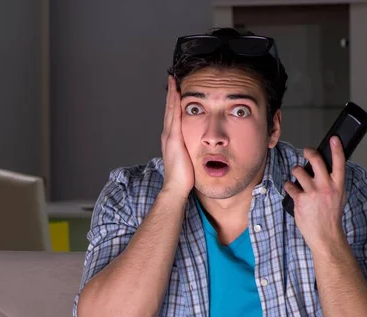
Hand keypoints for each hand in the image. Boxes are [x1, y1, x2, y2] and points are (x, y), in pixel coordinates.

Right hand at [160, 75, 193, 198]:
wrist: (176, 187)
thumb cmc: (183, 178)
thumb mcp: (187, 160)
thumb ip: (190, 151)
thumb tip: (198, 149)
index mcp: (172, 140)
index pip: (172, 118)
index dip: (173, 104)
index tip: (176, 91)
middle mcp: (168, 136)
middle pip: (169, 110)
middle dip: (171, 95)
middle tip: (172, 80)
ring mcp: (170, 136)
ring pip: (171, 110)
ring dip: (172, 95)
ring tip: (174, 81)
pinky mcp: (174, 139)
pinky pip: (175, 117)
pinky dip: (175, 104)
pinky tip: (178, 93)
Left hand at [283, 136, 347, 250]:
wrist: (325, 234)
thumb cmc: (331, 216)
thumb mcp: (339, 196)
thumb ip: (334, 182)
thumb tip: (327, 170)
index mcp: (338, 185)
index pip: (339, 162)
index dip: (336, 149)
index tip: (333, 138)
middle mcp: (326, 186)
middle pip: (316, 160)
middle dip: (309, 153)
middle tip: (306, 152)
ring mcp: (313, 192)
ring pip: (299, 171)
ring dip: (296, 171)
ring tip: (297, 177)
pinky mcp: (300, 199)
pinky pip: (289, 185)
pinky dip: (288, 186)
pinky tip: (291, 189)